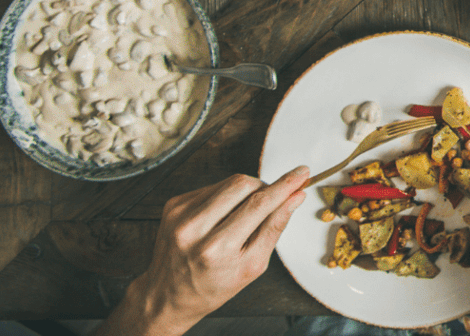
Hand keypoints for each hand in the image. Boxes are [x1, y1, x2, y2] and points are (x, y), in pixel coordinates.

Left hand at [108, 168, 310, 335]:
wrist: (167, 294)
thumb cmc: (212, 286)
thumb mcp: (252, 266)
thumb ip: (274, 228)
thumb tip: (295, 197)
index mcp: (216, 249)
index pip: (259, 204)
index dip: (285, 185)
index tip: (302, 173)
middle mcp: (193, 228)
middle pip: (243, 185)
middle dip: (264, 188)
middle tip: (270, 202)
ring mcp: (179, 214)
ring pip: (228, 182)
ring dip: (245, 191)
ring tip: (241, 216)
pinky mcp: (173, 205)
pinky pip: (212, 187)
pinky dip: (225, 196)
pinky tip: (222, 217)